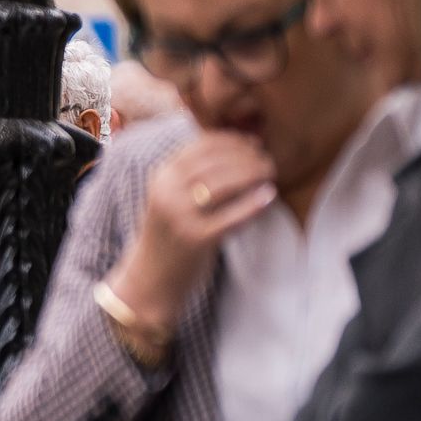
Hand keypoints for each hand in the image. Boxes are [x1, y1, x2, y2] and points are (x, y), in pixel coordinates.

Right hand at [108, 132, 275, 328]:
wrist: (150, 279)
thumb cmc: (170, 235)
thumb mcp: (171, 198)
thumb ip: (191, 175)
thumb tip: (236, 149)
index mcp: (161, 177)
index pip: (200, 146)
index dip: (232, 141)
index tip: (253, 143)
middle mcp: (167, 192)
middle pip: (215, 161)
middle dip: (248, 156)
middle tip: (268, 160)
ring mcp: (180, 216)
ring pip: (224, 184)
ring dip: (253, 173)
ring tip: (270, 173)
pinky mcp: (195, 239)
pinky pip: (232, 216)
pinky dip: (254, 204)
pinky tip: (269, 196)